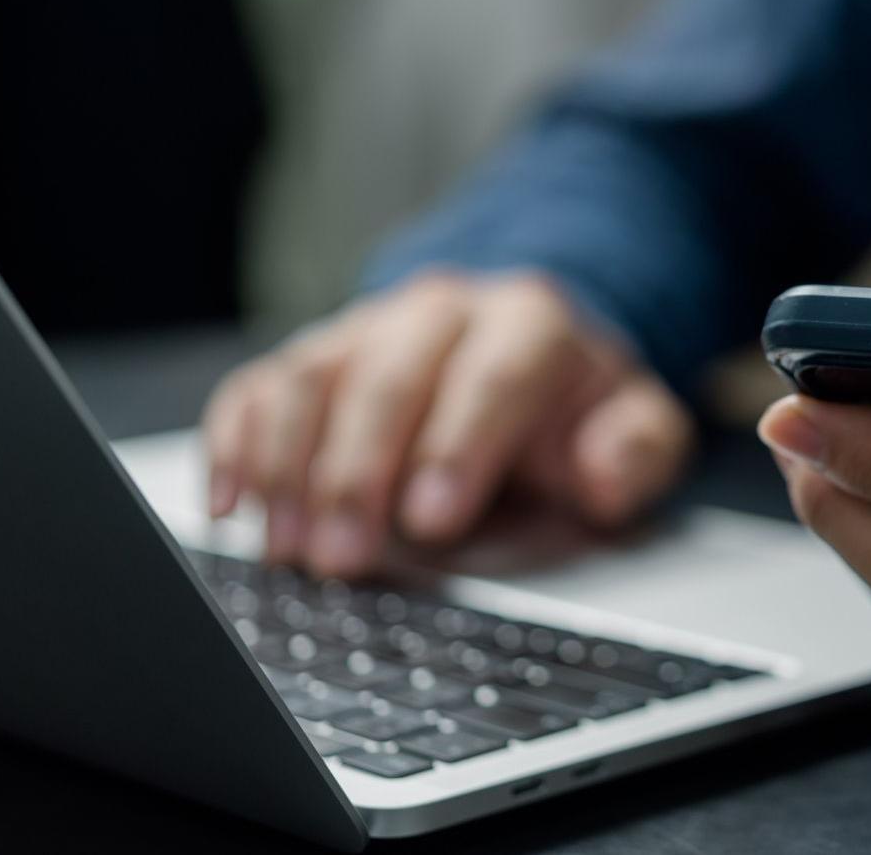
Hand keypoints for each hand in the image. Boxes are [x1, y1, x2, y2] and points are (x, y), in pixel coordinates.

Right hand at [204, 271, 692, 576]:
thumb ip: (639, 449)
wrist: (530, 354)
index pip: (492, 376)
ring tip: (288, 550)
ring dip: (291, 467)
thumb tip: (603, 475)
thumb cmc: (576, 407)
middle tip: (344, 558)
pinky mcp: (316, 356)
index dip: (458, 445)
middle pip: (388, 378)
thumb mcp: (639, 426)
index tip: (432, 519)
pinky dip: (235, 442)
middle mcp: (440, 312)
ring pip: (313, 378)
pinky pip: (259, 385)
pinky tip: (231, 503)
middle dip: (360, 472)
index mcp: (530, 323)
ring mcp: (368, 328)